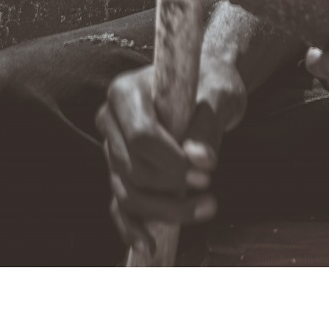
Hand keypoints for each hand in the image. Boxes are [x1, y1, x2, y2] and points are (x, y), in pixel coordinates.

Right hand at [95, 52, 247, 253]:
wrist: (206, 88)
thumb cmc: (211, 84)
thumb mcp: (217, 94)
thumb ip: (207, 124)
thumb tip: (201, 160)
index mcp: (125, 92)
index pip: (140, 137)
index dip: (171, 162)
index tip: (207, 172)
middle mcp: (110, 121)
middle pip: (133, 170)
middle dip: (171, 188)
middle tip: (210, 193)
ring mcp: (111, 150)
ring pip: (128, 193)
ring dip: (164, 211)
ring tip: (206, 208)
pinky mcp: (120, 173)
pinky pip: (119, 206)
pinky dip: (132, 228)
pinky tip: (149, 245)